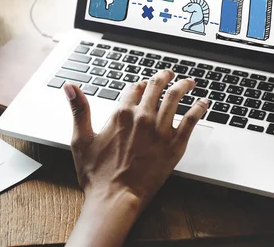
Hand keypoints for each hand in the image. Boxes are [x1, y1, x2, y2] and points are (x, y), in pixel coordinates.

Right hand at [64, 70, 208, 246]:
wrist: (115, 198)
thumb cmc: (96, 174)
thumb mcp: (81, 139)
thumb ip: (79, 109)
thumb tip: (69, 86)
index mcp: (121, 114)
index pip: (133, 88)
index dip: (138, 84)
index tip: (142, 84)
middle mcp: (142, 118)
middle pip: (156, 88)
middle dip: (163, 77)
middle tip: (169, 74)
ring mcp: (160, 131)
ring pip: (175, 98)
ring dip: (183, 86)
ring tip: (189, 81)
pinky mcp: (174, 146)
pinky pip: (191, 121)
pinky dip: (199, 108)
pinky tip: (204, 103)